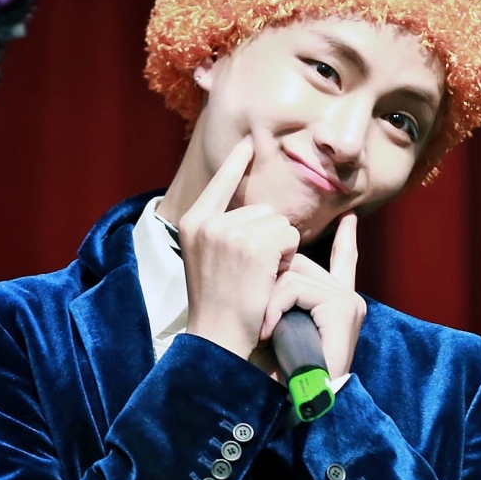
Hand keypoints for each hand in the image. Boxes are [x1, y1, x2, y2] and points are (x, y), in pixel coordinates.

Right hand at [179, 138, 300, 359]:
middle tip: (252, 272)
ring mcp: (229, 231)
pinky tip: (270, 277)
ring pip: (278, 222)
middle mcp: (207, 222)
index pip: (220, 183)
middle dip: (268, 237)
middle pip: (261, 209)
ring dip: (280, 248)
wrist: (219, 339)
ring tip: (259, 277)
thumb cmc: (219, 307)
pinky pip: (288, 235)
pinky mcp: (254, 244)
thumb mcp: (207, 260)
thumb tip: (257, 212)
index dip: (236, 162)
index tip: (249, 141)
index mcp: (192, 222)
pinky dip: (287, 256)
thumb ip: (223, 232)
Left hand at [259, 213, 365, 379]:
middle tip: (262, 324)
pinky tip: (269, 329)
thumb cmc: (280, 368)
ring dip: (269, 304)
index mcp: (338, 303)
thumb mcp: (278, 322)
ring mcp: (348, 302)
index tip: (348, 220)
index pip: (345, 262)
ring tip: (265, 332)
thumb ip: (284, 293)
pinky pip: (295, 288)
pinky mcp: (342, 309)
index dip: (346, 242)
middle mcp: (347, 299)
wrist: (293, 401)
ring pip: (291, 275)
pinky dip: (275, 308)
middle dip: (272, 287)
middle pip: (299, 264)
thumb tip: (274, 264)